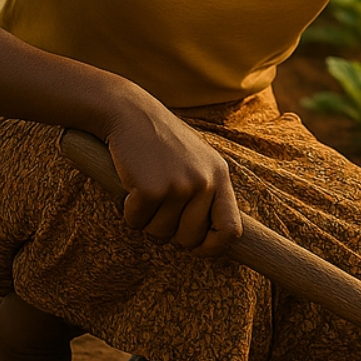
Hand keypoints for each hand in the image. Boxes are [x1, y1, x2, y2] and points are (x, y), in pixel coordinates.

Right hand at [103, 103, 242, 257]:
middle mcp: (205, 182)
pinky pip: (136, 222)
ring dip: (146, 220)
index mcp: (220, 176)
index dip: (213, 248)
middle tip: (158, 209)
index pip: (232, 230)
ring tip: (144, 189)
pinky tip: (130, 184)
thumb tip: (210, 241)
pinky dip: (128, 211)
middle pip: (190, 239)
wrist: (129, 113)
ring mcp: (179, 185)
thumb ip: (207, 194)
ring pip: (159, 233)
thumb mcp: (196, 162)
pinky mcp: (151, 189)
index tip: (196, 248)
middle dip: (170, 233)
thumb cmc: (161, 142)